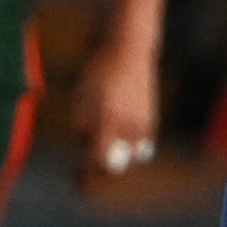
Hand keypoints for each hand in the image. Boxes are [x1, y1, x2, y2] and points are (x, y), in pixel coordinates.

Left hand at [74, 42, 160, 181]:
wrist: (129, 52)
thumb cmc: (100, 72)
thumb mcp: (80, 97)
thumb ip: (81, 126)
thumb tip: (85, 147)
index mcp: (109, 120)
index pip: (100, 162)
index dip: (86, 173)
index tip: (74, 173)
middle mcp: (130, 126)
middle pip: (116, 167)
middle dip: (98, 173)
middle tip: (82, 170)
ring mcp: (144, 125)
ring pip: (130, 159)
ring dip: (115, 160)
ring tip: (101, 151)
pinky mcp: (152, 122)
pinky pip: (140, 147)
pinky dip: (127, 149)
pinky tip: (115, 138)